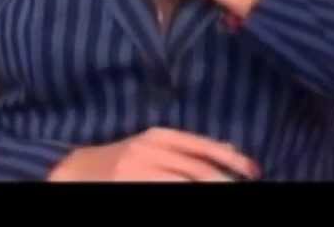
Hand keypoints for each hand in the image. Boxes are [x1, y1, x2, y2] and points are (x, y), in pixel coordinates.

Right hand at [47, 127, 259, 181]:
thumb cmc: (123, 158)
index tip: (254, 172)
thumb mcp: (154, 144)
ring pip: (186, 184)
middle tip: (240, 187)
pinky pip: (168, 191)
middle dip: (223, 182)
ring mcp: (139, 173)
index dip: (232, 160)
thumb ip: (187, 146)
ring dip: (209, 189)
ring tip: (226, 191)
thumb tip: (231, 151)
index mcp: (158, 136)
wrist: (79, 171)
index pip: (203, 148)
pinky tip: (198, 197)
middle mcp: (149, 152)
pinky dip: (186, 194)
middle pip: (199, 171)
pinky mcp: (131, 187)